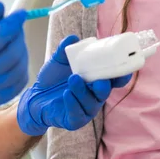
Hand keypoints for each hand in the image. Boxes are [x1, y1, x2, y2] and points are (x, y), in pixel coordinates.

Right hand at [0, 2, 28, 125]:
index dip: (11, 25)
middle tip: (15, 28)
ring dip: (22, 51)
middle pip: (10, 55)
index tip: (20, 13)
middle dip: (17, 37)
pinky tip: (14, 59)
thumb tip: (0, 7)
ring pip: (18, 69)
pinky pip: (19, 83)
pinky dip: (22, 68)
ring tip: (14, 42)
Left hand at [17, 35, 131, 135]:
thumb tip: (73, 38)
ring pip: (91, 103)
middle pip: (105, 92)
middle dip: (104, 86)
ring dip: (83, 91)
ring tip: (72, 79)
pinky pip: (77, 114)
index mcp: (96, 80)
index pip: (114, 80)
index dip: (121, 76)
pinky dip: (73, 103)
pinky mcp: (74, 120)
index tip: (123, 70)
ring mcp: (86, 109)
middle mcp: (94, 95)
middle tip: (99, 80)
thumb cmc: (53, 78)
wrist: (36, 95)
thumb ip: (65, 49)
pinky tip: (66, 94)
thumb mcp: (58, 61)